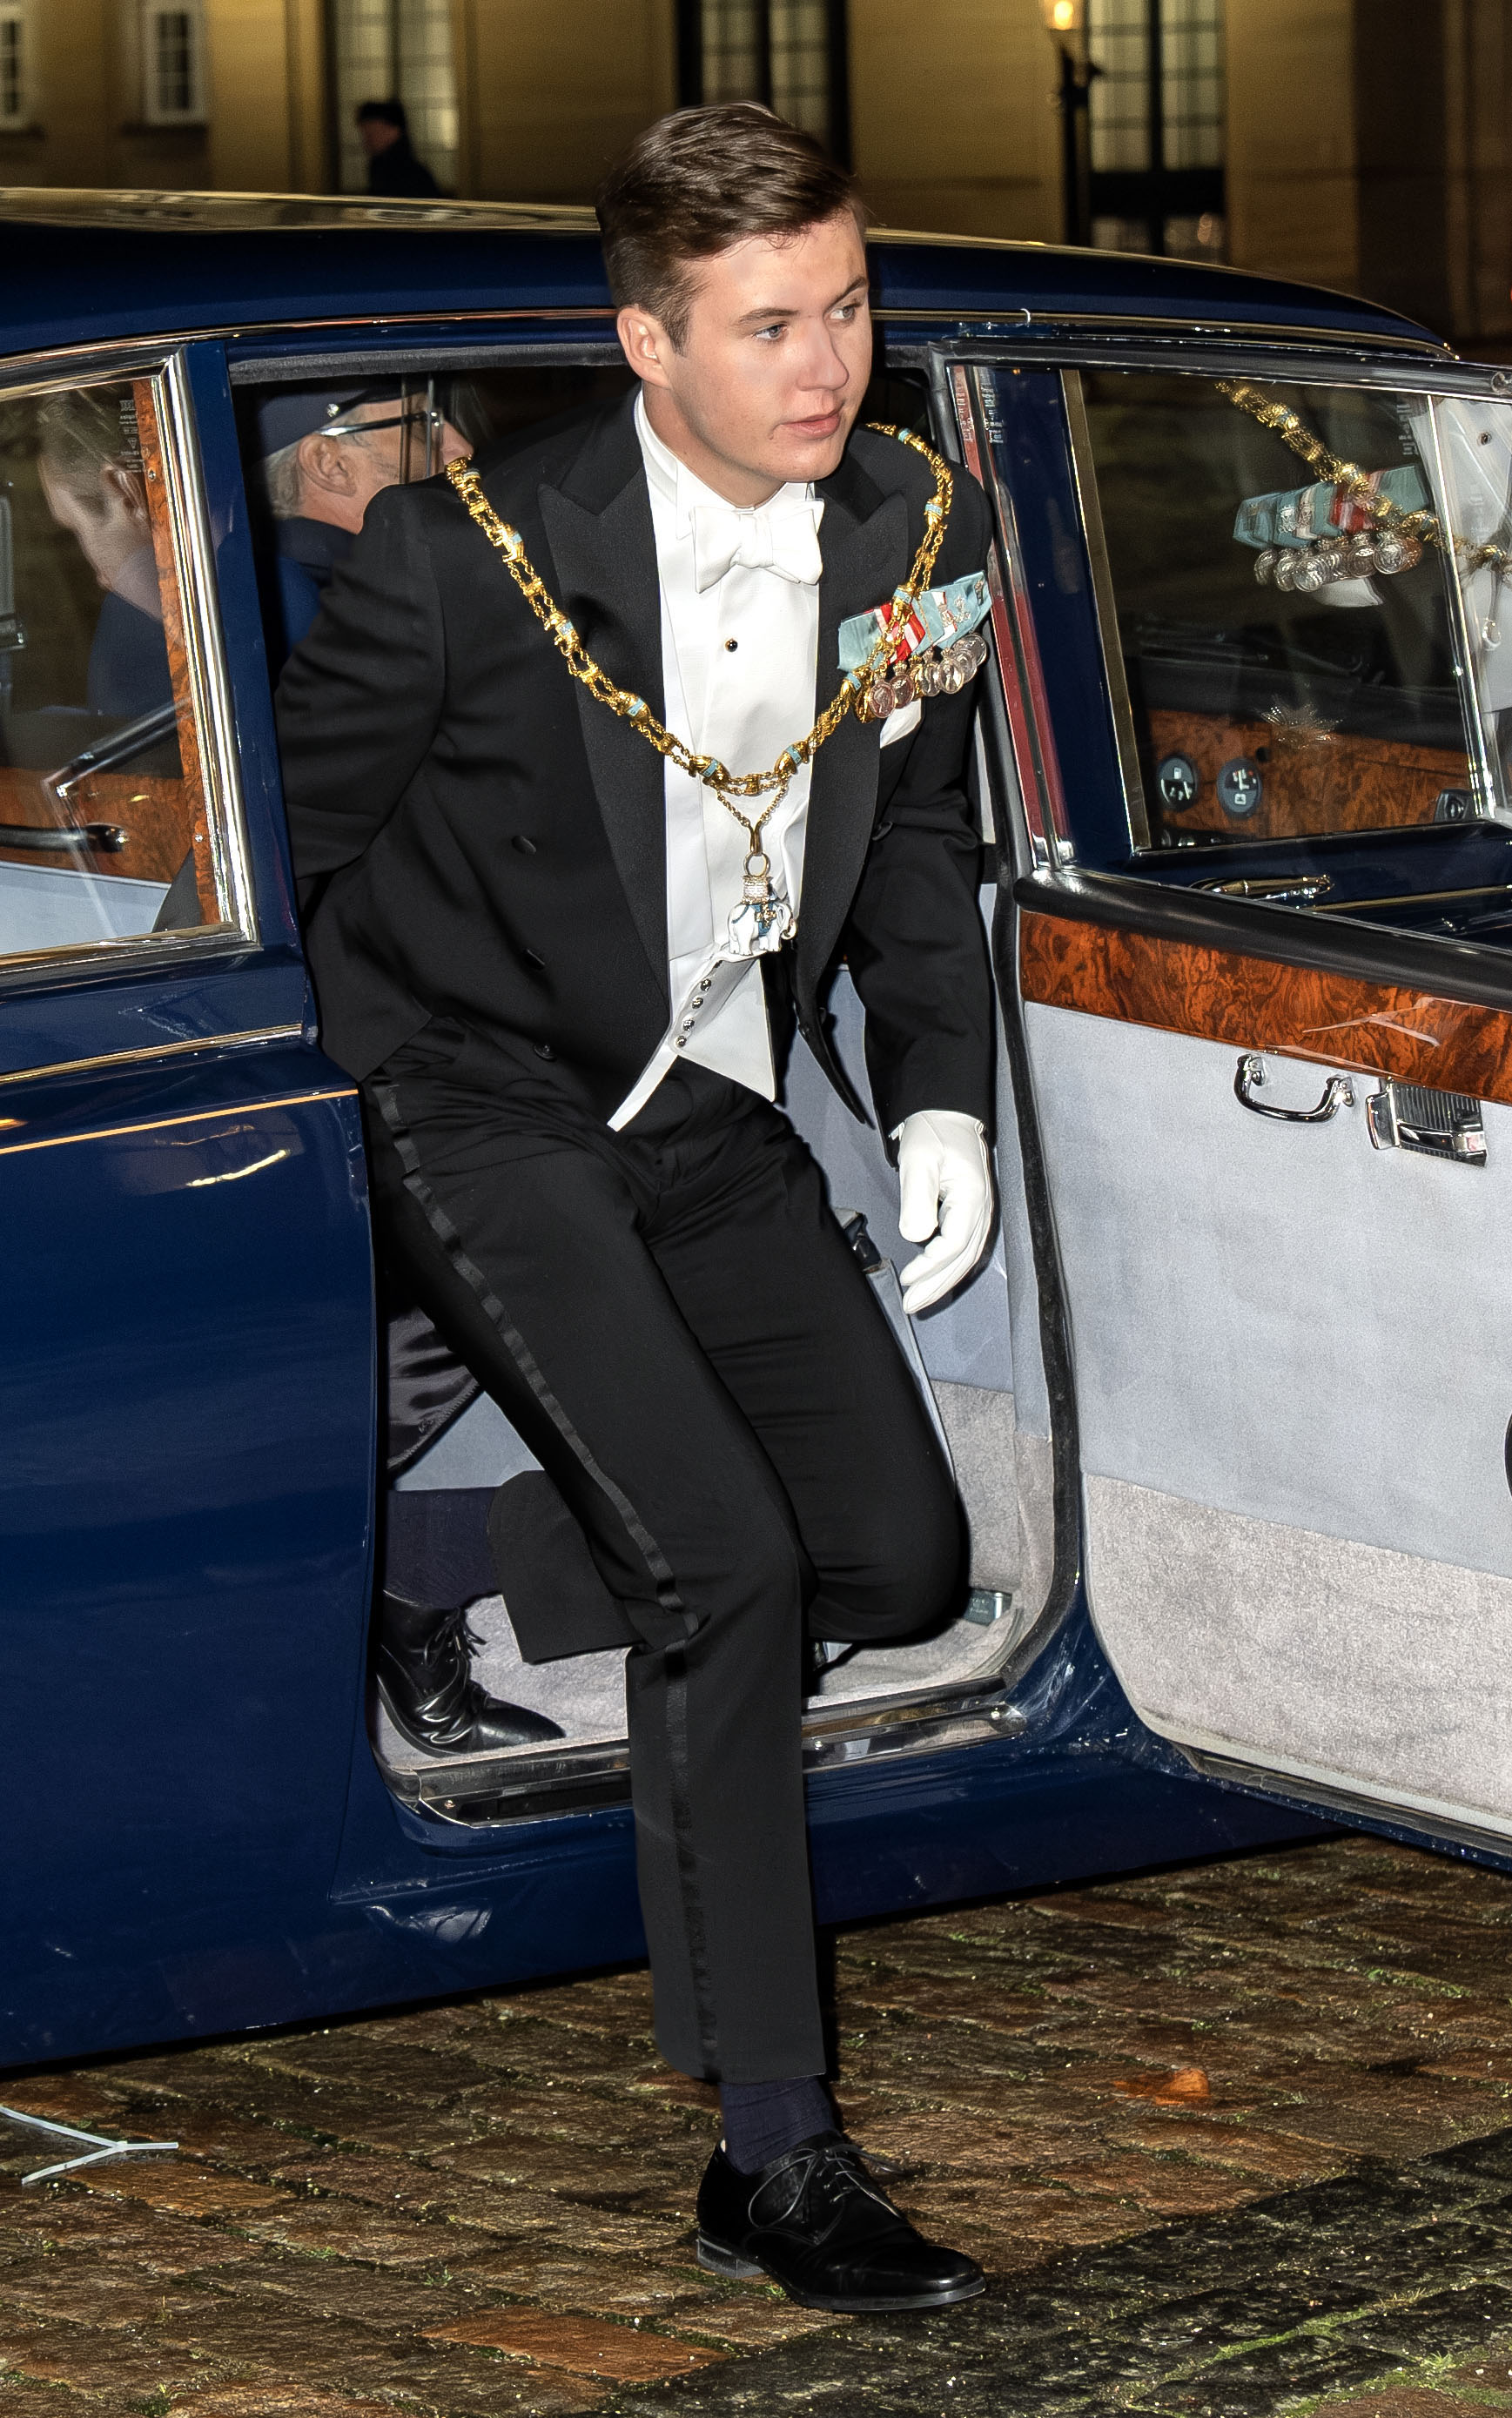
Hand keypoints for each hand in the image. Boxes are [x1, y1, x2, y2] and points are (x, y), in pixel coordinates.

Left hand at [894, 1109, 994, 1315]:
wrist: (947, 1114)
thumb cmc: (933, 1134)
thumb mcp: (918, 1162)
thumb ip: (918, 1200)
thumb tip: (917, 1236)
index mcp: (972, 1197)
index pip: (954, 1244)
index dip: (930, 1265)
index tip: (908, 1276)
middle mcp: (982, 1209)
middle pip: (963, 1258)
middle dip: (937, 1285)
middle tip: (912, 1306)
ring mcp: (981, 1212)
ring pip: (966, 1257)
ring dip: (944, 1281)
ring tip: (921, 1301)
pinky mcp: (972, 1212)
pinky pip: (965, 1248)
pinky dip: (950, 1268)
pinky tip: (935, 1279)